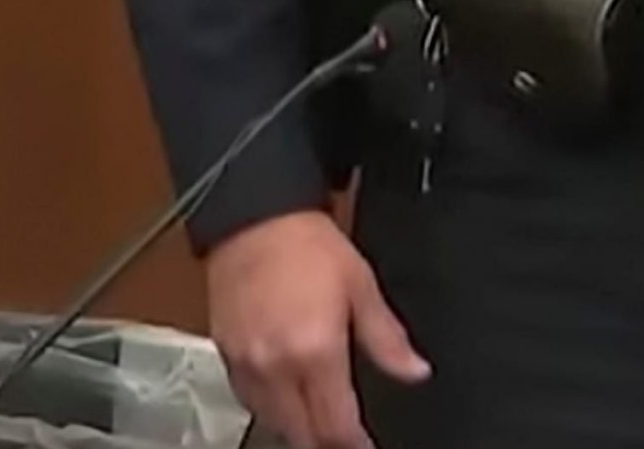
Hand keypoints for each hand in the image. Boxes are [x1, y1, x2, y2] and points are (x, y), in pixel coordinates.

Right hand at [206, 209, 427, 448]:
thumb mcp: (361, 285)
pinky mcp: (226, 357)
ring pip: (273, 424)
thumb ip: (387, 338)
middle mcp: (276, 369)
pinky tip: (288, 400)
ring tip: (322, 424)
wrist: (254, 218)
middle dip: (327, 443)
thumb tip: (416, 371)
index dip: (355, 446)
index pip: (335, 426)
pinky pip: (249, 402)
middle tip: (347, 439)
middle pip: (301, 435)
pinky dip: (271, 410)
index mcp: (315, 352)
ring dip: (299, 430)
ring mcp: (247, 366)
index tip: (367, 448)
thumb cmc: (308, 245)